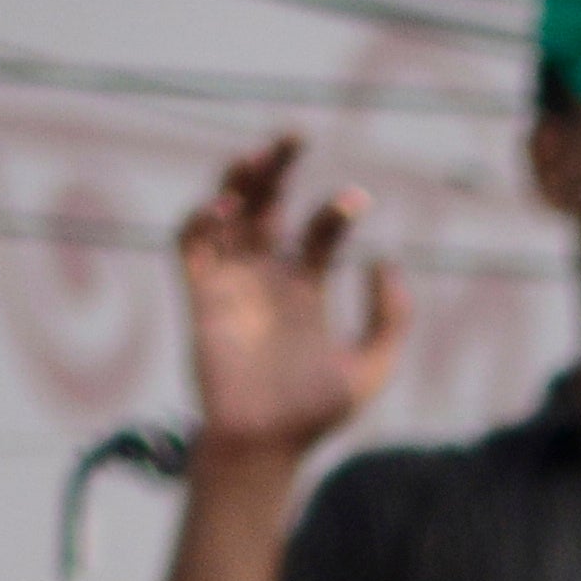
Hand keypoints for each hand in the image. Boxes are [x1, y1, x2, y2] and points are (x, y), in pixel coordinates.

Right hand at [179, 138, 406, 462]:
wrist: (266, 447)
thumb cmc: (314, 414)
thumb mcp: (371, 366)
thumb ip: (391, 318)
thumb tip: (387, 262)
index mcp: (304, 288)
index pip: (317, 232)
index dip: (335, 212)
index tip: (355, 202)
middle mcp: (264, 277)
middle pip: (266, 205)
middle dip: (277, 167)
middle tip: (294, 134)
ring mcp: (230, 284)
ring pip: (226, 214)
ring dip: (237, 181)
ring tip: (256, 157)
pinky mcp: (198, 297)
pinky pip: (189, 246)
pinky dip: (200, 220)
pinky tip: (224, 208)